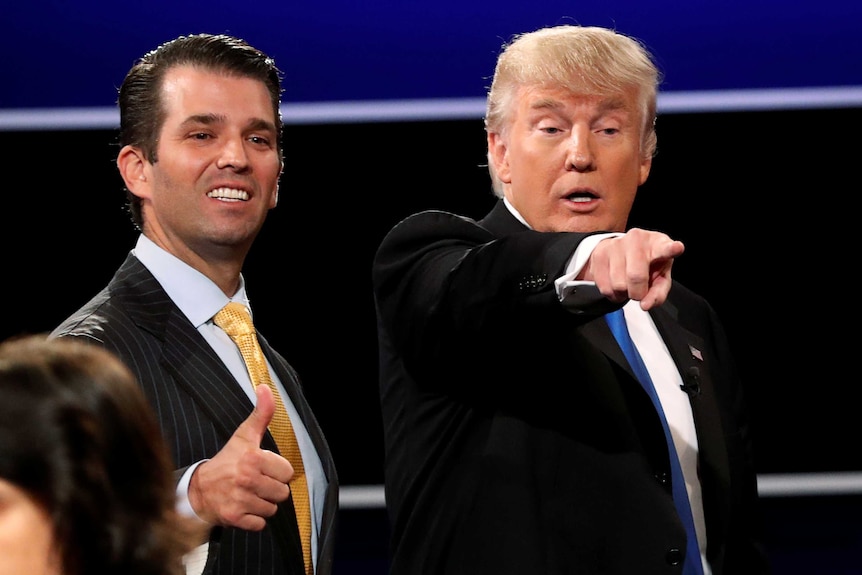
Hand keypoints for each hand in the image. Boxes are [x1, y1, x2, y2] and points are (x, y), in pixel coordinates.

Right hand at [188, 384, 293, 530]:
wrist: (198, 490)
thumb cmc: (226, 461)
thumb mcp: (244, 436)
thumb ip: (261, 413)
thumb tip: (266, 387)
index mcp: (253, 458)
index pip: (287, 472)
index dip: (277, 471)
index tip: (263, 468)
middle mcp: (247, 478)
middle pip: (282, 492)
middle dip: (271, 488)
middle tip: (255, 482)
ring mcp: (240, 499)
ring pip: (272, 508)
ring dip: (263, 504)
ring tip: (248, 494)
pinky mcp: (234, 518)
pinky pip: (261, 524)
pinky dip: (254, 519)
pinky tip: (243, 507)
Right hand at [582, 228, 684, 309]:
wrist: (621, 251)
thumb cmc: (647, 265)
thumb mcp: (660, 278)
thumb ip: (658, 293)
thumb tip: (645, 305)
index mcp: (658, 243)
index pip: (665, 247)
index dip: (671, 249)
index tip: (677, 248)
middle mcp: (636, 239)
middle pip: (636, 277)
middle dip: (637, 293)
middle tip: (639, 291)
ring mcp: (615, 244)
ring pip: (618, 285)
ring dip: (623, 294)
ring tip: (627, 285)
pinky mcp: (599, 254)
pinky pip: (605, 287)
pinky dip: (612, 294)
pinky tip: (616, 284)